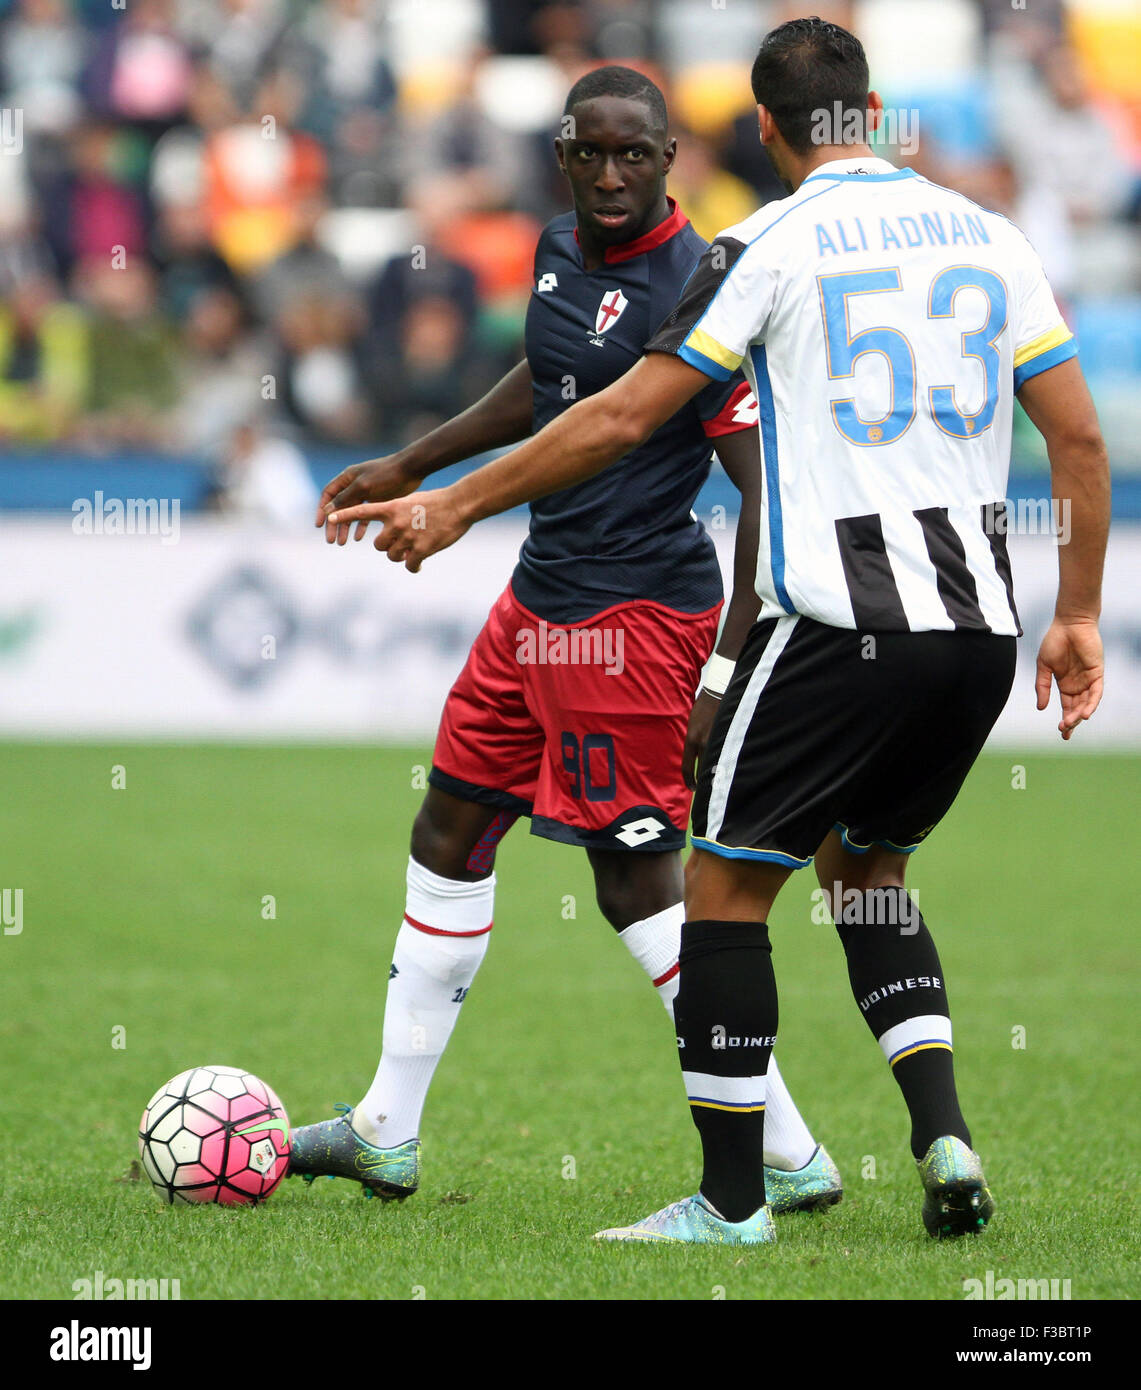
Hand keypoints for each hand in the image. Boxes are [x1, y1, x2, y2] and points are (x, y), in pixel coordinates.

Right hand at [315, 455, 423, 543]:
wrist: (410, 470)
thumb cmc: (385, 474)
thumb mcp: (363, 487)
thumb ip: (344, 499)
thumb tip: (327, 511)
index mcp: (347, 478)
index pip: (328, 495)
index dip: (322, 510)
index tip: (319, 525)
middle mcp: (354, 486)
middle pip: (338, 507)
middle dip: (334, 524)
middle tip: (331, 541)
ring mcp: (366, 494)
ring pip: (351, 513)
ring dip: (346, 527)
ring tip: (343, 543)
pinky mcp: (377, 501)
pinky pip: (365, 516)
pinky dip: (360, 526)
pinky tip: (359, 537)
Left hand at [325, 487, 469, 571]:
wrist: (459, 505)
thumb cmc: (438, 502)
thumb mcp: (411, 501)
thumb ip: (396, 513)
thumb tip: (389, 528)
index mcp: (392, 508)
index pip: (361, 511)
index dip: (344, 515)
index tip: (328, 518)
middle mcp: (396, 523)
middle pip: (379, 545)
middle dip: (387, 547)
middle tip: (401, 544)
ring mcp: (408, 537)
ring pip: (393, 556)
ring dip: (401, 557)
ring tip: (414, 551)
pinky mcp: (421, 550)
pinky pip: (410, 565)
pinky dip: (414, 566)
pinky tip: (420, 564)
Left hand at [682, 689, 721, 789]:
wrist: (718, 692)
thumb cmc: (703, 707)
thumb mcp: (692, 724)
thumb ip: (693, 741)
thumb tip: (695, 757)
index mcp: (691, 739)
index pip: (687, 767)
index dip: (689, 780)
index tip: (693, 788)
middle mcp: (703, 742)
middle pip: (704, 770)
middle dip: (706, 780)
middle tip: (709, 787)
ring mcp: (718, 739)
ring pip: (717, 764)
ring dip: (718, 772)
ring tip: (721, 778)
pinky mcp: (729, 736)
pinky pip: (727, 753)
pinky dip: (728, 761)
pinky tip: (731, 764)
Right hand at [1035, 616, 1103, 740]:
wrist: (1069, 623)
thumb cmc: (1054, 641)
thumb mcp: (1043, 666)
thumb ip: (1041, 686)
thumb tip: (1040, 708)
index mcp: (1065, 684)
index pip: (1068, 707)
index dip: (1066, 721)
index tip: (1062, 735)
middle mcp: (1078, 684)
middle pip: (1077, 708)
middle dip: (1071, 721)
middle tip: (1064, 732)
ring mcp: (1088, 679)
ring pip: (1086, 703)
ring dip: (1079, 715)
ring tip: (1070, 724)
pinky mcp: (1097, 673)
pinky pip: (1096, 693)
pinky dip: (1091, 704)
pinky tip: (1084, 714)